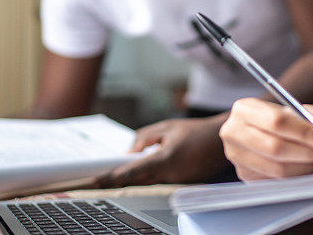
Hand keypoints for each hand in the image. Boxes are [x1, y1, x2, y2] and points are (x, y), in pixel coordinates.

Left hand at [88, 116, 230, 186]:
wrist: (222, 141)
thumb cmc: (196, 132)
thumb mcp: (167, 127)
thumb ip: (144, 139)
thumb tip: (128, 153)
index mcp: (164, 160)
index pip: (130, 172)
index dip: (109, 177)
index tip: (91, 180)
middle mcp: (168, 175)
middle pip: (133, 182)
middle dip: (113, 181)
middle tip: (90, 180)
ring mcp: (174, 182)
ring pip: (144, 182)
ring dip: (127, 180)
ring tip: (105, 176)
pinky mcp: (179, 184)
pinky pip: (156, 181)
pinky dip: (143, 178)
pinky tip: (132, 173)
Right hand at [219, 97, 312, 180]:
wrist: (277, 133)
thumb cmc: (293, 120)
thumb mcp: (311, 111)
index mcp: (245, 109)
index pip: (277, 122)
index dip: (306, 134)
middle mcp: (233, 132)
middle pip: (275, 148)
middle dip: (309, 153)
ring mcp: (236, 157)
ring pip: (277, 169)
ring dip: (307, 167)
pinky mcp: (244, 175)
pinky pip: (276, 182)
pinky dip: (298, 177)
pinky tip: (309, 167)